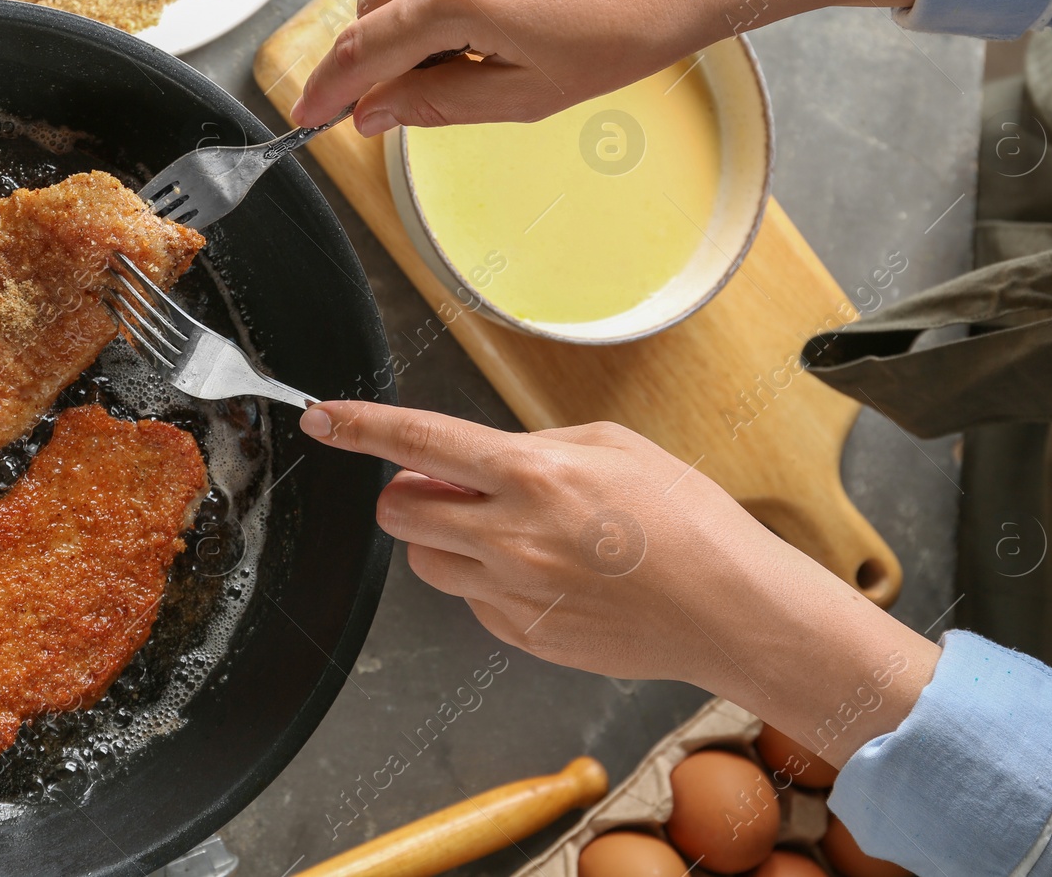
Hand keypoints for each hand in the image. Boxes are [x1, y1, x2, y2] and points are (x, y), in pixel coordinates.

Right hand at [291, 0, 917, 136]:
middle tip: (424, 89)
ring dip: (419, 15)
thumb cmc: (624, 34)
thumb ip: (436, 104)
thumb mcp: (528, 95)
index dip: (329, 90)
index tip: (309, 116)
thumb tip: (372, 114)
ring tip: (488, 41)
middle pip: (374, 5)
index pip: (365, 49)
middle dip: (382, 54)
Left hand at [300, 400, 938, 765]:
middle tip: (450, 487)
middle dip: (410, 493)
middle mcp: (509, 536)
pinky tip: (542, 572)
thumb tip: (476, 460)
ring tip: (505, 530)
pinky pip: (471, 600)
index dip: (360, 427)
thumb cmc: (687, 521)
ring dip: (444, 538)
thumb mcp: (613, 446)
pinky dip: (486, 580)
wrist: (728, 609)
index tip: (323, 418)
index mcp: (532, 475)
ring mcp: (511, 593)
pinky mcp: (522, 635)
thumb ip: (533, 446)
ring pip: (426, 562)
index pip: (419, 442)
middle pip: (402, 513)